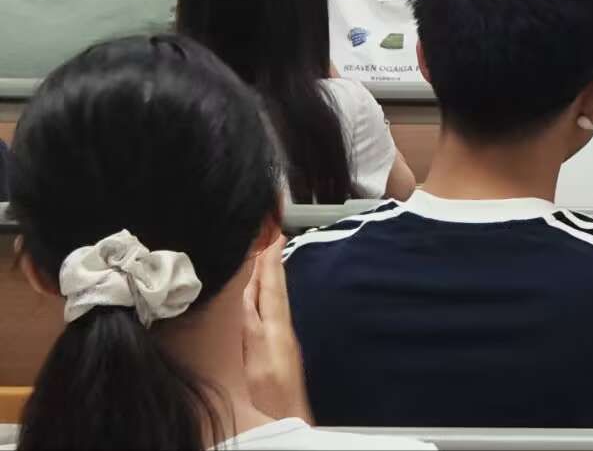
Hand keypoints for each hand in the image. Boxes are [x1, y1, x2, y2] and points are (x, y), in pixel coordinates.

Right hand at [242, 238, 312, 423]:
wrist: (288, 421)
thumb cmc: (272, 397)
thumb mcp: (257, 357)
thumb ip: (251, 326)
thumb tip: (244, 294)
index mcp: (276, 326)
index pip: (272, 285)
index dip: (270, 260)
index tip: (271, 232)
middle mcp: (280, 328)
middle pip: (273, 289)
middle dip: (269, 262)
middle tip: (269, 233)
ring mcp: (278, 340)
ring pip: (270, 301)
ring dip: (265, 278)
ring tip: (263, 255)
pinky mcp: (274, 352)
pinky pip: (267, 314)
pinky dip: (261, 299)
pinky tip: (256, 298)